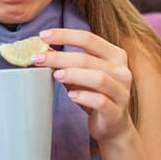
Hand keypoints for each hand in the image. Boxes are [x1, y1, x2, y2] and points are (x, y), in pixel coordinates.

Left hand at [34, 29, 135, 144]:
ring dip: (73, 74)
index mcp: (115, 55)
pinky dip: (84, 97)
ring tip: (55, 75)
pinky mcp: (116, 112)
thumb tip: (44, 49)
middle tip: (38, 59)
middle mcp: (122, 71)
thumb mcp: (83, 74)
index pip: (89, 38)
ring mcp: (121, 92)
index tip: (43, 36)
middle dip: (60, 57)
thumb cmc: (95, 94)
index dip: (65, 35)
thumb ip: (68, 62)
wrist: (114, 124)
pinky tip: (71, 95)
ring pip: (98, 78)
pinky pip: (100, 101)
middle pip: (88, 58)